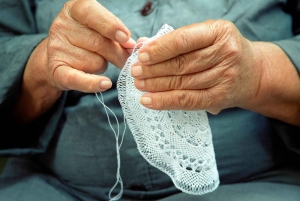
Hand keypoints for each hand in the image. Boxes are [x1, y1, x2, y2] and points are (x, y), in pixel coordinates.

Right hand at [14, 0, 135, 122]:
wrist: (61, 57)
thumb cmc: (86, 40)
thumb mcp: (100, 30)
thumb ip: (116, 36)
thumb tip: (131, 47)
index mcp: (74, 10)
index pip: (92, 14)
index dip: (111, 26)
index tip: (126, 38)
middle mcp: (62, 26)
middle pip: (99, 42)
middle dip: (118, 54)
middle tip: (126, 60)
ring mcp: (56, 48)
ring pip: (95, 61)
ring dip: (103, 65)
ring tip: (94, 61)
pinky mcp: (56, 70)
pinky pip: (77, 79)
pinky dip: (93, 83)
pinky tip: (105, 84)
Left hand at [131, 20, 261, 113]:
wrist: (253, 72)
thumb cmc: (221, 50)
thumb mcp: (205, 37)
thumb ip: (175, 40)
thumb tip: (143, 45)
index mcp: (219, 31)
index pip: (184, 40)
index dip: (160, 49)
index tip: (141, 56)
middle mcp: (226, 53)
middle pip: (182, 64)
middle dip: (153, 69)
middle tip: (134, 72)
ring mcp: (225, 77)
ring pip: (182, 83)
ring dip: (155, 86)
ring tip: (138, 85)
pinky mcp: (220, 97)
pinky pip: (188, 101)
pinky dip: (165, 102)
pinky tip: (148, 101)